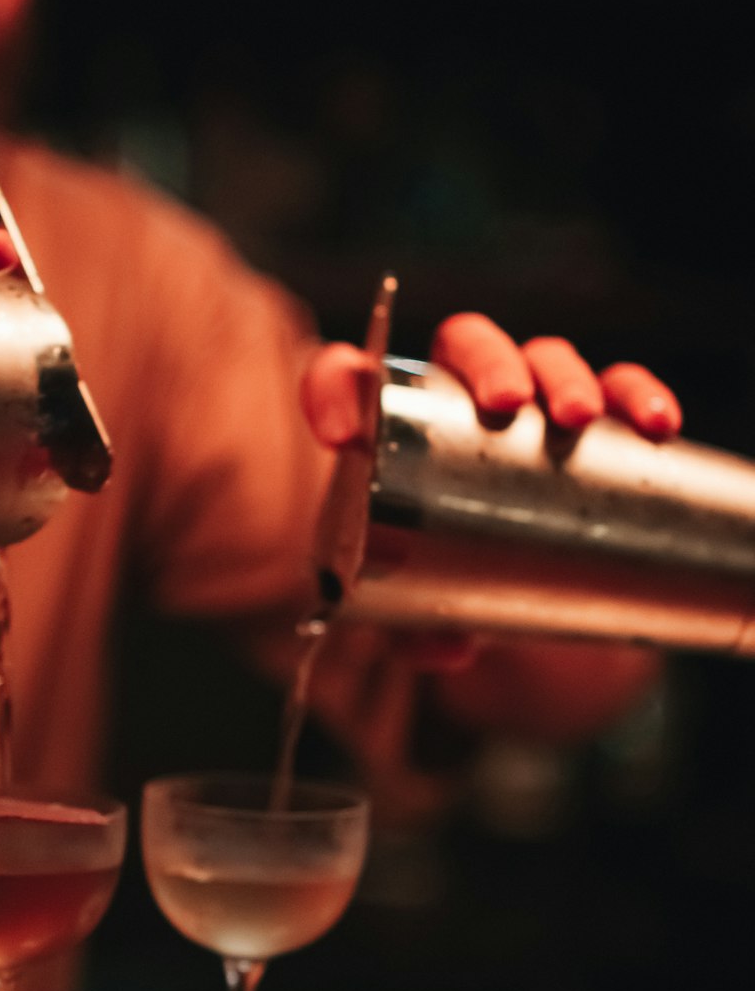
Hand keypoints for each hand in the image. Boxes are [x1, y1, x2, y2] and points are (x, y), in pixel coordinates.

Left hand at [299, 314, 681, 683]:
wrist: (506, 590)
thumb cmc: (438, 579)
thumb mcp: (413, 611)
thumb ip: (415, 632)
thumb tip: (449, 647)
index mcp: (389, 427)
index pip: (346, 380)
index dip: (335, 391)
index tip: (343, 435)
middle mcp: (457, 397)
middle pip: (465, 344)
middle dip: (489, 362)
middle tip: (506, 405)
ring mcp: (528, 404)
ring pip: (543, 358)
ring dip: (564, 377)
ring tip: (579, 418)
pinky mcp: (591, 424)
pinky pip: (618, 390)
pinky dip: (637, 397)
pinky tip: (655, 423)